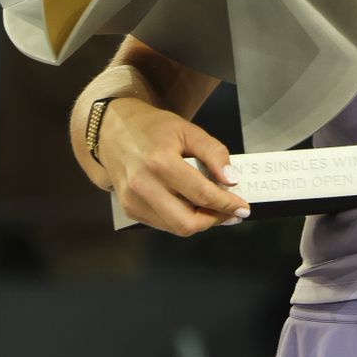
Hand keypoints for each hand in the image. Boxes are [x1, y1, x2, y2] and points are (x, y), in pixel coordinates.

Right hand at [98, 98, 249, 235]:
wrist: (112, 131)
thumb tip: (231, 180)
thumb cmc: (153, 128)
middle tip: (230, 212)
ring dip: (200, 222)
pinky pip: (163, 224)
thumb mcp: (188, 130)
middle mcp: (143, 185)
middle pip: (187, 222)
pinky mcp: (129, 209)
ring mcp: (133, 200)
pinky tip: (191, 205)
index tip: (244, 208)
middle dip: (214, 220)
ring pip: (175, 227)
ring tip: (214, 209)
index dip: (227, 204)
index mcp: (160, 162)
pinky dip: (182, 218)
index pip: (201, 194)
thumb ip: (213, 152)